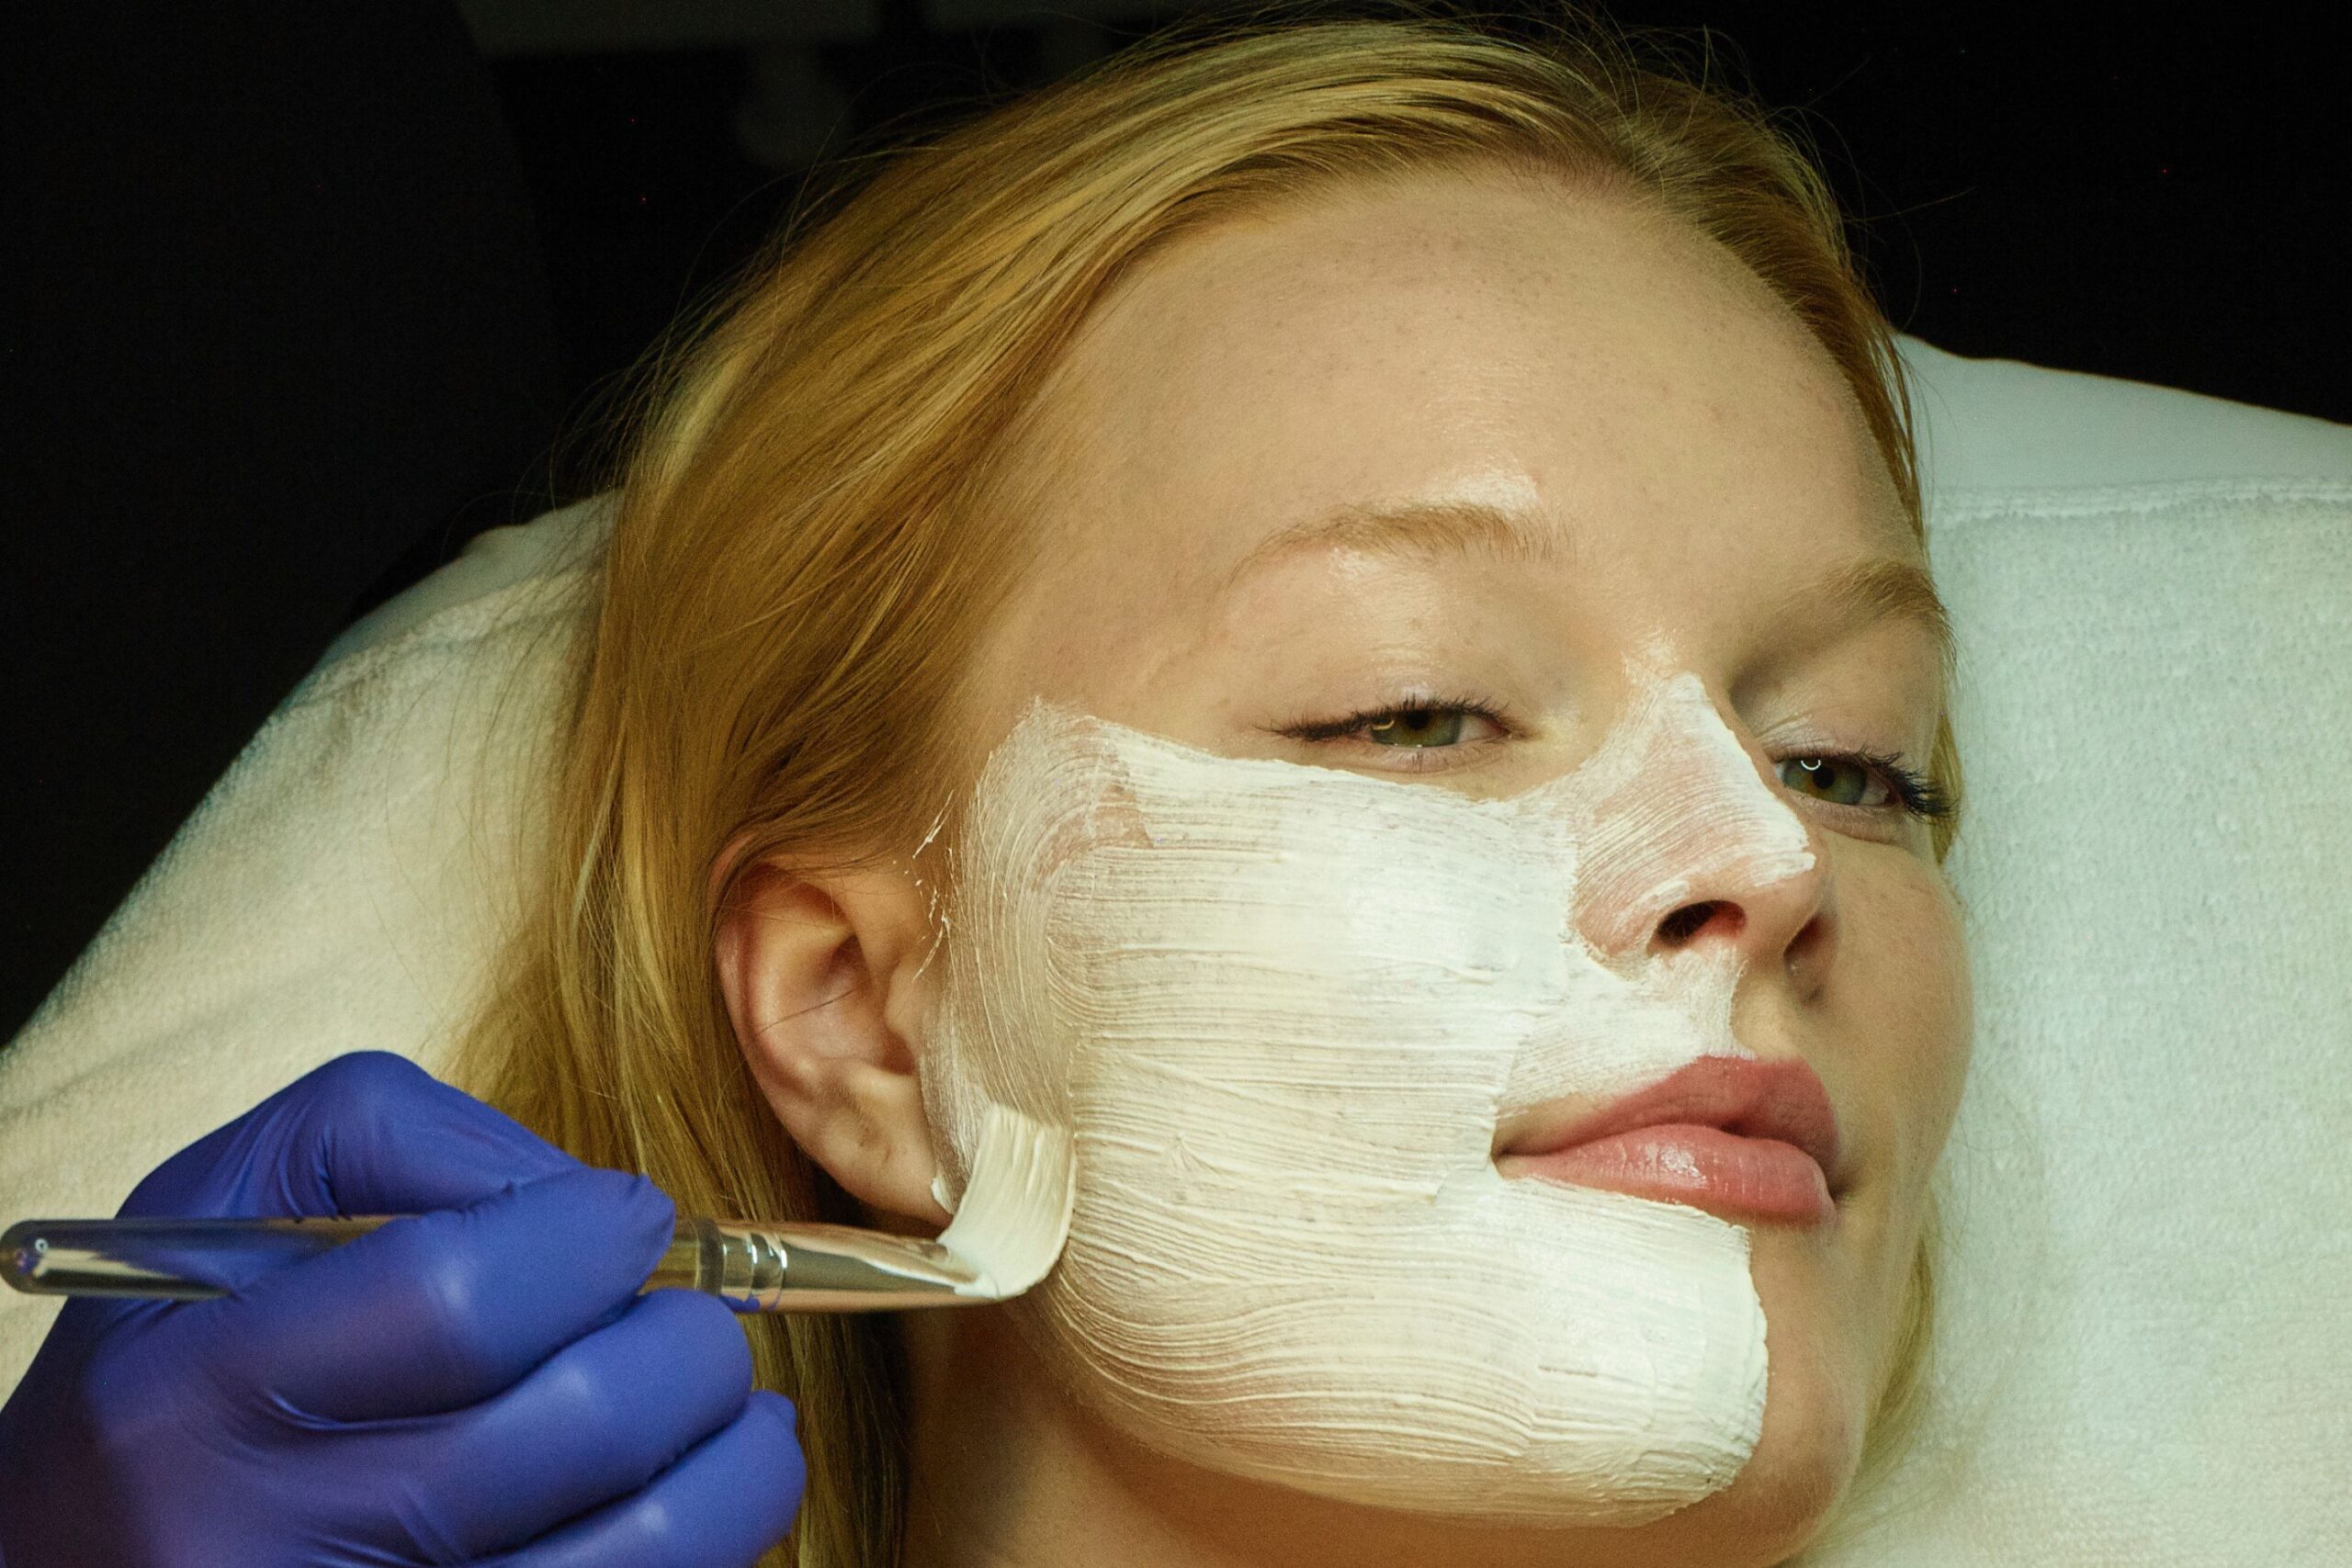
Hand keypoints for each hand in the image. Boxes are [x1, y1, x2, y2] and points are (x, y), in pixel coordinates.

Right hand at [0, 1051, 803, 1565]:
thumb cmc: (173, 1371)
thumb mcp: (217, 1208)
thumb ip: (400, 1140)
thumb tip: (582, 1191)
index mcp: (195, 1402)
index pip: (462, 1299)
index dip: (593, 1235)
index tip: (630, 1217)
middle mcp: (269, 1548)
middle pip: (583, 1425)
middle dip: (688, 1343)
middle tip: (684, 1317)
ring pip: (651, 1549)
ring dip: (739, 1454)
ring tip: (726, 1404)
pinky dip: (715, 1542)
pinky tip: (697, 1492)